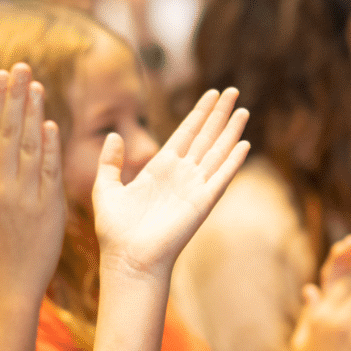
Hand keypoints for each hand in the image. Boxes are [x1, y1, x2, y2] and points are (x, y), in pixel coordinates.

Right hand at [0, 64, 65, 300]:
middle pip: (10, 131)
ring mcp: (27, 195)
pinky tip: (52, 123)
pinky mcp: (49, 207)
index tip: (1, 75)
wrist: (8, 285)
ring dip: (35, 112)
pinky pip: (50, 170)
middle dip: (15, 95)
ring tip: (38, 84)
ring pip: (31, 145)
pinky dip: (51, 146)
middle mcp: (2, 184)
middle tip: (21, 66)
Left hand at [92, 88, 249, 278]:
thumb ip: (110, 162)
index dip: (198, 113)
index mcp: (159, 169)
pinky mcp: (202, 203)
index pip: (185, 133)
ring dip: (231, 131)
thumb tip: (113, 135)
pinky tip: (244, 143)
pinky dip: (233, 161)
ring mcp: (193, 188)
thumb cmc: (116, 231)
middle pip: (205, 137)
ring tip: (243, 109)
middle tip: (233, 90)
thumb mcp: (106, 188)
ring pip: (217, 152)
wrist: (128, 260)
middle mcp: (180, 175)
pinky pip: (221, 177)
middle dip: (219, 114)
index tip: (212, 94)